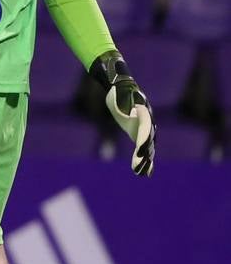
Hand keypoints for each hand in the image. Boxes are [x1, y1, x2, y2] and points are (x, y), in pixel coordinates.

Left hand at [90, 51, 154, 176]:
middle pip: (148, 141)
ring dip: (146, 161)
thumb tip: (133, 108)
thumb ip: (120, 101)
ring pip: (149, 147)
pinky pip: (146, 149)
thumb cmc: (117, 94)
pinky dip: (147, 161)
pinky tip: (147, 173)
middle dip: (144, 154)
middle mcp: (148, 122)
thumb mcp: (115, 97)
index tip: (139, 152)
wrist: (124, 89)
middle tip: (138, 166)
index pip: (145, 129)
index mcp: (143, 113)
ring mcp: (147, 129)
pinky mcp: (141, 134)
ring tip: (142, 173)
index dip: (143, 141)